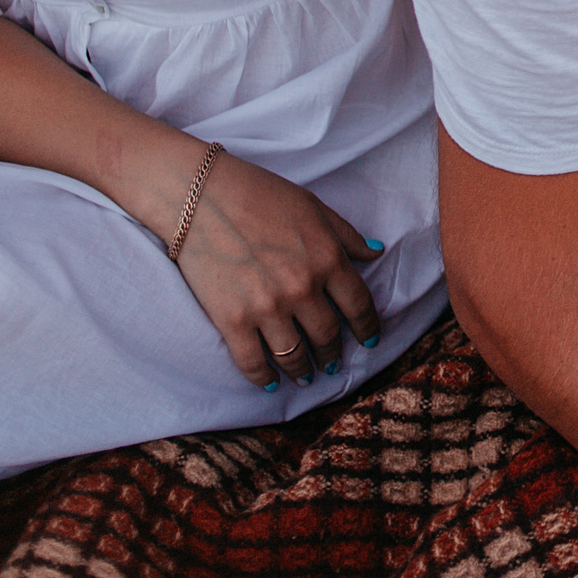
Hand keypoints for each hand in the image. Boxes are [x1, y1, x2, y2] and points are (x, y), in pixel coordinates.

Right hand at [170, 150, 385, 389]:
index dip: (367, 328)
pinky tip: (271, 382)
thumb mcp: (313, 207)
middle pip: (327, 335)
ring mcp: (267, 308)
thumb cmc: (259, 194)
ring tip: (307, 376)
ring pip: (295, 355)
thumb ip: (346, 235)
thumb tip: (376, 251)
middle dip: (334, 353)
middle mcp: (302, 288)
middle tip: (334, 362)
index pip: (359, 305)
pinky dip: (264, 378)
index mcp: (327, 259)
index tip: (369, 341)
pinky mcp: (232, 320)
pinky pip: (253, 362)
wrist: (200, 196)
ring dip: (304, 371)